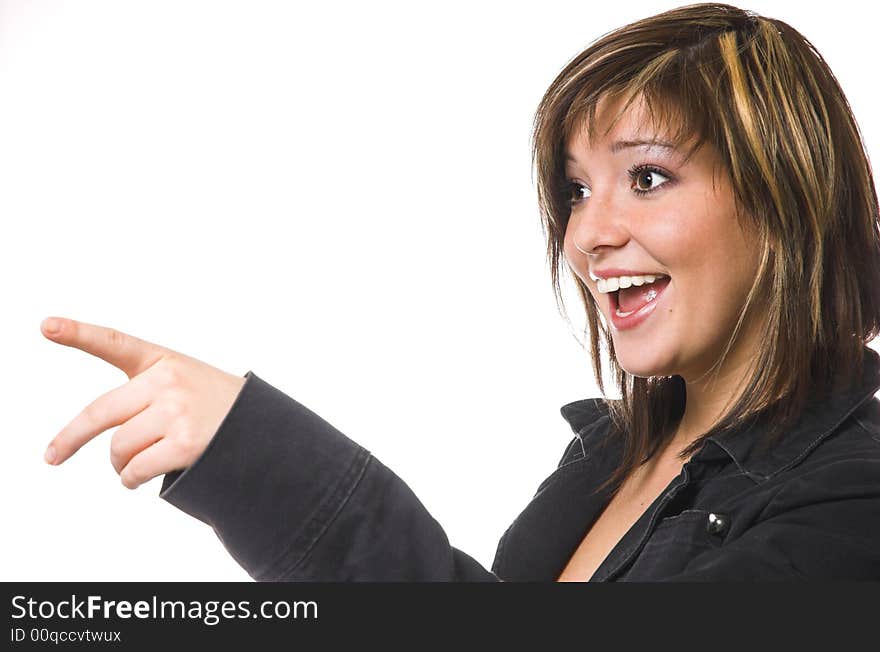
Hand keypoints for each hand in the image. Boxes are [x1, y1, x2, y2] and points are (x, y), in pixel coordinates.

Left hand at [41, 316, 246, 488]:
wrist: (265, 431)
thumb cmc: (218, 410)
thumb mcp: (186, 384)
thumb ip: (146, 396)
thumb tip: (112, 447)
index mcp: (164, 361)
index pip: (115, 343)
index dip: (78, 333)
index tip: (47, 325)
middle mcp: (168, 381)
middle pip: (100, 414)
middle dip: (71, 438)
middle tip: (53, 456)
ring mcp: (177, 412)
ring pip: (119, 448)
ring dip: (120, 466)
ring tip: (135, 468)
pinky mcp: (185, 443)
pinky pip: (137, 470)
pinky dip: (133, 480)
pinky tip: (142, 479)